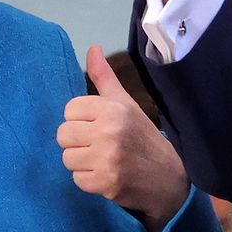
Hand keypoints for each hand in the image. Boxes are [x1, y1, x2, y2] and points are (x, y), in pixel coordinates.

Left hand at [58, 45, 189, 231]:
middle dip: (77, 142)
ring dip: (82, 162)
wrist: (167, 177)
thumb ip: (104, 77)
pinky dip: (88, 181)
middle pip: (63, 134)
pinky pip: (76, 179)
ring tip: (102, 160)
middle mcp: (110, 131)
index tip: (98, 126)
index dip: (81, 119)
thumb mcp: (126, 103)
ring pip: (67, 158)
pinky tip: (105, 175)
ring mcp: (108, 159)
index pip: (70, 110)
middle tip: (98, 145)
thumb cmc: (141, 137)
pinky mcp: (106, 183)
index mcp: (113, 109)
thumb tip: (92, 48)